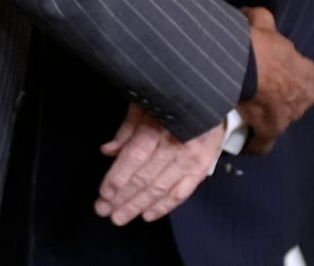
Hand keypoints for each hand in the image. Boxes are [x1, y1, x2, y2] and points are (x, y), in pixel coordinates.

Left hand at [93, 104, 222, 224]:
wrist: (211, 97)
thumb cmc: (173, 98)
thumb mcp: (146, 103)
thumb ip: (127, 127)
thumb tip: (108, 151)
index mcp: (159, 125)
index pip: (135, 157)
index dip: (118, 177)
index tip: (104, 192)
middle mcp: (176, 145)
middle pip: (145, 177)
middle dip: (122, 197)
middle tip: (102, 210)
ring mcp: (190, 159)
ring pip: (160, 189)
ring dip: (137, 205)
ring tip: (119, 217)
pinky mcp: (202, 168)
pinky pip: (181, 193)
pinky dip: (164, 206)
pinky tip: (147, 215)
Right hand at [236, 6, 313, 154]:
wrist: (244, 66)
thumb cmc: (258, 44)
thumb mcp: (262, 22)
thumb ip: (261, 18)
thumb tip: (250, 14)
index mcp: (308, 72)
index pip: (301, 75)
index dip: (284, 74)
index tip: (268, 73)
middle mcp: (304, 97)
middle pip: (293, 99)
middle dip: (279, 98)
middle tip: (256, 92)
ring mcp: (289, 117)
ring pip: (279, 120)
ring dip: (266, 118)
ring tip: (247, 113)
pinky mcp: (271, 132)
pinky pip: (263, 143)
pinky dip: (253, 144)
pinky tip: (243, 144)